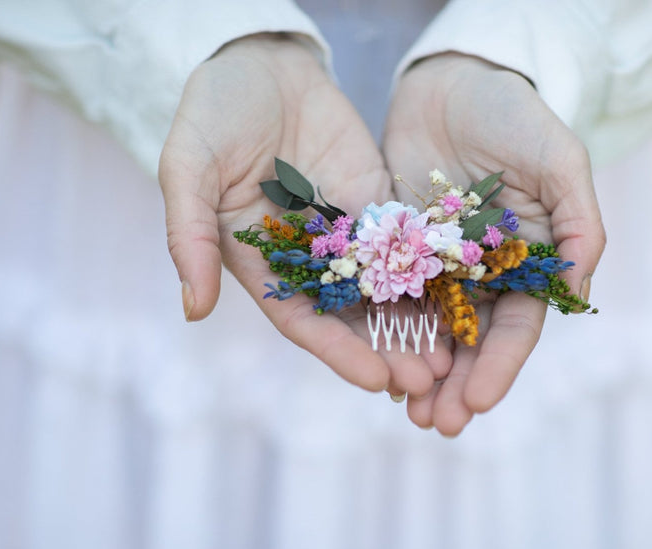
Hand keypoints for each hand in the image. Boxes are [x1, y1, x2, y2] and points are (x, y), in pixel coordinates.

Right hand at [160, 34, 449, 395]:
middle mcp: (308, 260)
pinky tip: (463, 299)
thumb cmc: (213, 114)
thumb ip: (188, 235)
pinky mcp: (377, 205)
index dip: (339, 353)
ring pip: (386, 289)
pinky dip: (433, 275)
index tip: (376, 381)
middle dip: (388, 351)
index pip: (303, 321)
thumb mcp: (188, 168)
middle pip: (352, 317)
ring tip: (453, 358)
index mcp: (262, 264)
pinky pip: (409, 244)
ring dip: (417, 325)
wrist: (259, 62)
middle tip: (427, 383)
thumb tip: (193, 311)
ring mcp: (346, 234)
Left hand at [383, 53, 605, 434]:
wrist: (455, 80)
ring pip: (428, 331)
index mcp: (528, 263)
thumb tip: (581, 293)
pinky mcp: (395, 248)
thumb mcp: (558, 160)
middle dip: (455, 386)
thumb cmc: (516, 116)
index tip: (478, 403)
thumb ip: (578, 223)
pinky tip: (371, 363)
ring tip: (404, 410)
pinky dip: (383, 332)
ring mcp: (437, 264)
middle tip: (435, 425)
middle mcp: (483, 274)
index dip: (498, 367)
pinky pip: (387, 296)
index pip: (516, 327)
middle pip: (470, 342)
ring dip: (418, 372)